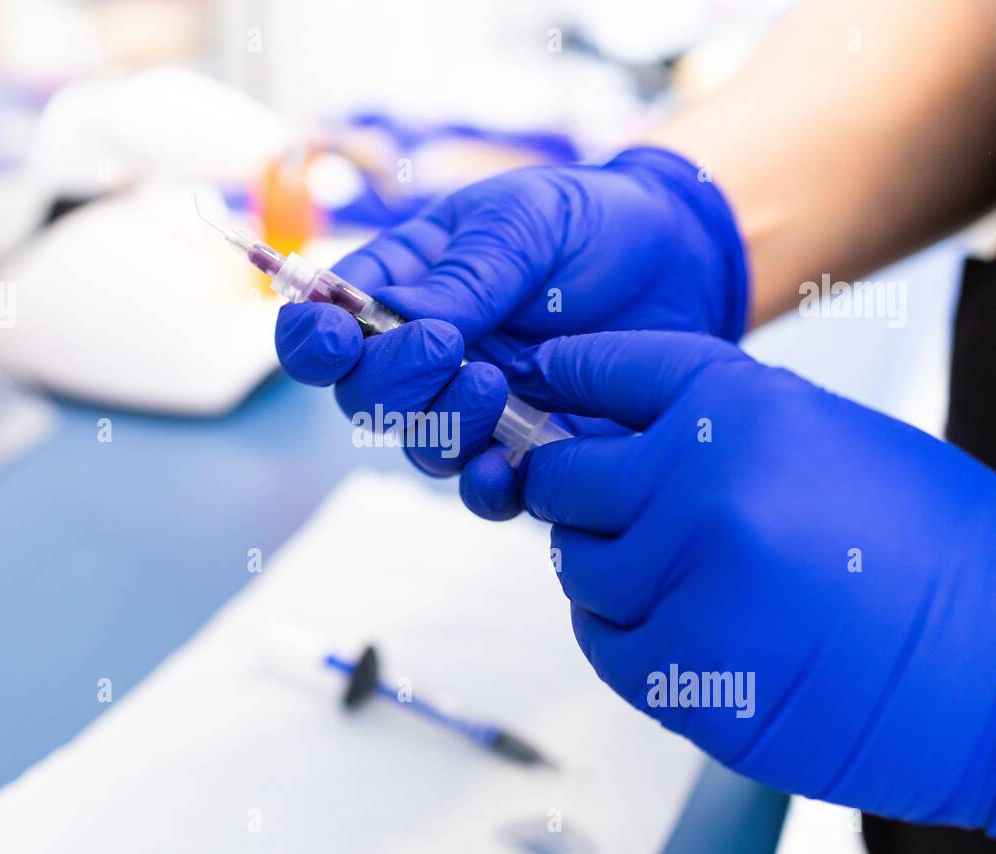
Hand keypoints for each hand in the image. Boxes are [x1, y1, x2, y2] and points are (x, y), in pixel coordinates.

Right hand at [275, 148, 747, 518]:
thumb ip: (463, 275)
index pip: (322, 329)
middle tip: (447, 348)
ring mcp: (472, 406)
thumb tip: (401, 322)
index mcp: (401, 287)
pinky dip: (486, 487)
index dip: (312, 343)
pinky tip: (510, 465)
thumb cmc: (592, 221)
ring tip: (497, 384)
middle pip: (361, 398)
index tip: (341, 337)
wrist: (684, 259)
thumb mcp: (524, 222)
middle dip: (392, 382)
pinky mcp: (526, 449)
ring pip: (418, 447)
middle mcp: (423, 356)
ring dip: (443, 426)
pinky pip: (482, 490)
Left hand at [512, 330, 995, 853]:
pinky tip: (673, 625)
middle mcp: (702, 491)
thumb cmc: (937, 552)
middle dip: (570, 486)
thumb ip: (719, 429)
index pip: (616, 372)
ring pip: (576, 567)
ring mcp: (689, 588)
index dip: (576, 375)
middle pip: (567, 478)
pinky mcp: (686, 680)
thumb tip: (624, 436)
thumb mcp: (828, 440)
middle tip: (587, 497)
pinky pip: (603, 645)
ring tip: (664, 571)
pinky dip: (619, 634)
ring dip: (601, 565)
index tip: (551, 381)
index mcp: (743, 413)